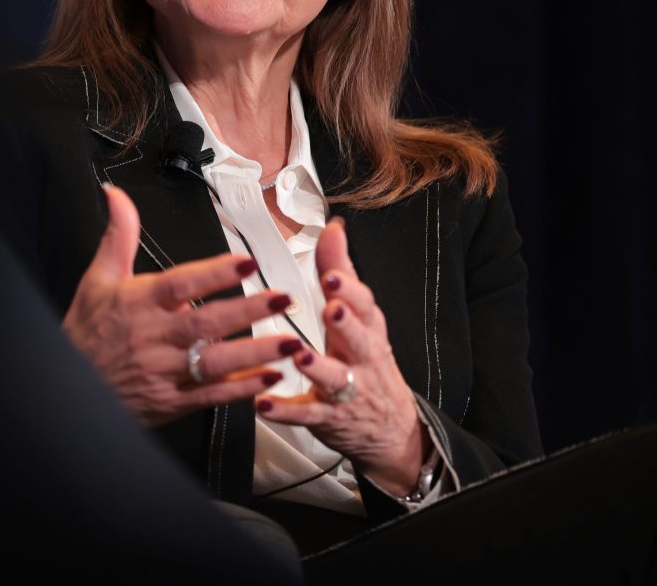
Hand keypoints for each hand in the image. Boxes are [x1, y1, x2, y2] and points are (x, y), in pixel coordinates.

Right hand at [62, 185, 302, 427]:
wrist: (69, 388)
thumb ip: (119, 235)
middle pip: (206, 323)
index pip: (180, 284)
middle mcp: (154, 337)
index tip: (245, 262)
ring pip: (215, 362)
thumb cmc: (86, 332)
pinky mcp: (172, 401)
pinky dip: (242, 389)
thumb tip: (117, 196)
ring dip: (255, 353)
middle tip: (282, 298)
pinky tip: (269, 378)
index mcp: (140, 303)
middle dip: (248, 311)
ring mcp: (164, 371)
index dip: (214, 273)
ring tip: (290, 343)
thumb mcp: (98, 279)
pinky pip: (211, 395)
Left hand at [254, 217, 427, 496]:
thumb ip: (343, 273)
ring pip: (335, 378)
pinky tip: (264, 404)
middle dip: (345, 323)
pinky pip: (306, 415)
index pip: (365, 305)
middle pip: (359, 339)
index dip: (350, 289)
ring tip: (299, 355)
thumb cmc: (369, 362)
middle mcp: (361, 358)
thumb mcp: (362, 317)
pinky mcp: (328, 418)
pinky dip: (285, 411)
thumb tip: (333, 228)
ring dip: (318, 367)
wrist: (392, 429)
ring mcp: (347, 390)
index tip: (333, 274)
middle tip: (330, 307)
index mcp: (368, 329)